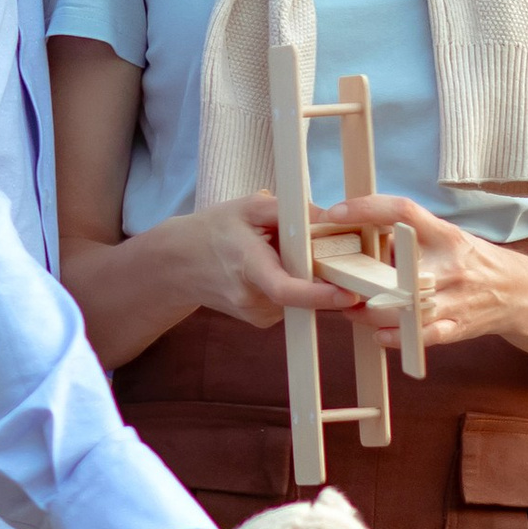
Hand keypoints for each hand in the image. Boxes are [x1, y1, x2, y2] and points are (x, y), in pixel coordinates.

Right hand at [187, 196, 363, 333]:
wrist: (178, 264)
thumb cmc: (214, 230)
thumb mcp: (248, 207)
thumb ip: (291, 211)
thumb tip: (332, 218)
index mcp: (246, 267)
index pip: (286, 289)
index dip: (319, 295)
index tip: (349, 295)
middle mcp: (251, 299)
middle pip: (303, 291)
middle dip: (320, 271)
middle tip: (316, 247)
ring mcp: (256, 314)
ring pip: (300, 296)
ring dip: (303, 275)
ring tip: (276, 253)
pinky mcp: (261, 321)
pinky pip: (292, 301)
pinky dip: (293, 283)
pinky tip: (271, 268)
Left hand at [311, 194, 527, 353]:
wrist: (519, 293)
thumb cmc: (472, 262)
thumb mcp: (446, 238)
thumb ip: (407, 237)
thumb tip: (356, 231)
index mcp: (445, 235)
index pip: (403, 211)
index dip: (366, 208)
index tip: (335, 214)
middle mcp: (451, 265)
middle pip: (396, 266)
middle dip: (359, 276)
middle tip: (333, 276)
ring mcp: (455, 298)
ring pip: (404, 307)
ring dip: (370, 311)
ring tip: (350, 308)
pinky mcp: (458, 327)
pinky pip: (422, 336)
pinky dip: (397, 337)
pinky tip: (379, 334)